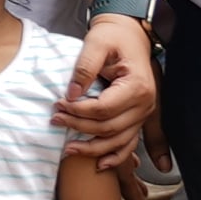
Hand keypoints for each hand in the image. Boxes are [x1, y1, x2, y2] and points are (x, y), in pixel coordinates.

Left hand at [59, 11, 156, 173]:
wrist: (130, 35)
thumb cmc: (114, 36)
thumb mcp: (96, 43)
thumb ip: (84, 68)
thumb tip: (71, 95)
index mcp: (137, 86)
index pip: (104, 109)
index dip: (78, 111)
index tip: (58, 105)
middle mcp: (145, 104)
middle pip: (109, 128)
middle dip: (79, 128)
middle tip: (55, 120)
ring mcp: (144, 113)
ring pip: (118, 141)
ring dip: (93, 149)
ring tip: (68, 149)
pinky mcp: (138, 117)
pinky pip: (129, 143)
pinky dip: (115, 157)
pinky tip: (99, 164)